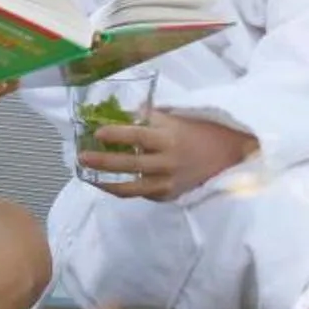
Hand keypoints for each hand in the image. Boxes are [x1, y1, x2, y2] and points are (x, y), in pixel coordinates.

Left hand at [79, 111, 258, 200]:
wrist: (226, 154)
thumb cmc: (196, 130)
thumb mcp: (174, 118)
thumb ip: (147, 118)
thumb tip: (116, 111)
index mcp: (169, 138)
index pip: (139, 135)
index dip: (117, 134)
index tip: (97, 132)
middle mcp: (168, 162)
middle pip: (130, 164)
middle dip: (103, 161)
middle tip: (81, 157)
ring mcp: (168, 182)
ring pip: (132, 188)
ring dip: (106, 182)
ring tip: (88, 175)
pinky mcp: (169, 196)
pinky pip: (142, 194)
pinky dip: (123, 189)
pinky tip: (108, 182)